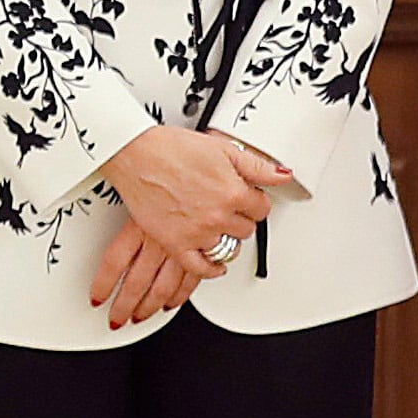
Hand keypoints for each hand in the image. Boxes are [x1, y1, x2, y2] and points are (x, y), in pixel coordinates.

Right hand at [91, 123, 281, 325]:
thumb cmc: (171, 148)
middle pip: (245, 229)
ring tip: (217, 228)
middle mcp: (217, 216)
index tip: (246, 198)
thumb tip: (283, 175)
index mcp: (233, 192)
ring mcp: (196, 232)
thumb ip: (257, 166)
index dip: (254, 201)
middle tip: (227, 208)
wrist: (135, 154)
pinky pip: (200, 268)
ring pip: (227, 248)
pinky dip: (210, 270)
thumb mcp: (222, 149)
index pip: (261, 209)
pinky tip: (213, 265)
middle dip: (239, 218)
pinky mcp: (174, 242)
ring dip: (225, 239)